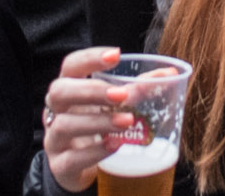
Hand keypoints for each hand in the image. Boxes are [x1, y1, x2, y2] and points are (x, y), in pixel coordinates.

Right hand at [45, 47, 133, 192]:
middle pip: (59, 91)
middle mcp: (55, 111)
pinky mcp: (60, 166)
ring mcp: (54, 139)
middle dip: (91, 90)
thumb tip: (170, 74)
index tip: (116, 55)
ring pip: (64, 125)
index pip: (70, 66)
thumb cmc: (96, 128)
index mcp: (69, 89)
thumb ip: (137, 89)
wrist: (79, 168)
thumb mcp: (111, 108)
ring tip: (127, 121)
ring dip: (98, 121)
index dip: (89, 58)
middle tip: (122, 95)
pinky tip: (115, 145)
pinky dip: (95, 152)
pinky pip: (71, 158)